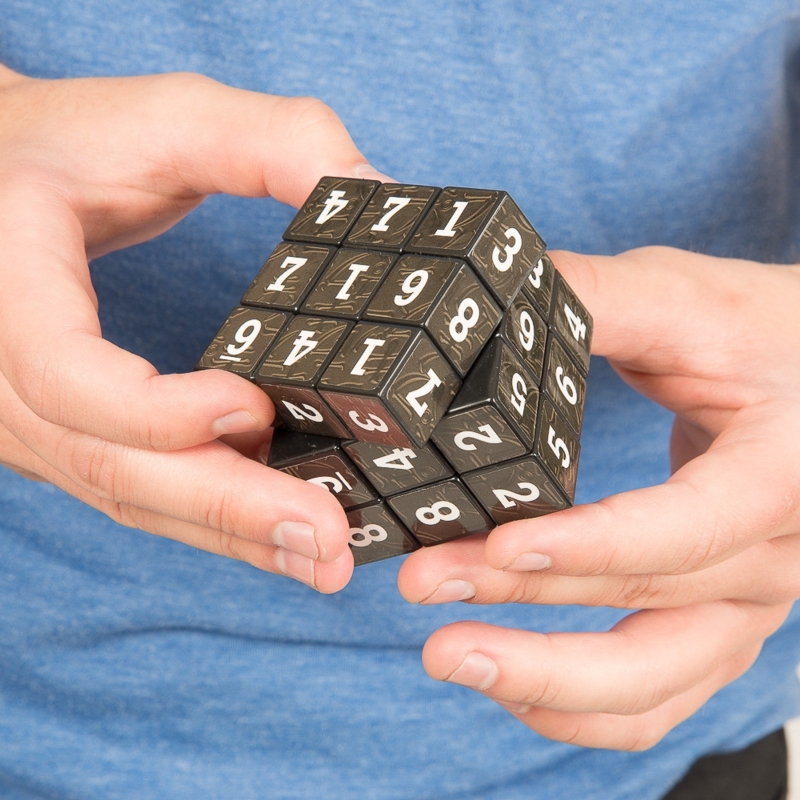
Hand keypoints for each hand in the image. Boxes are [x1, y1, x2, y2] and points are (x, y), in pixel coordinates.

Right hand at [0, 65, 386, 590]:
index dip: (157, 410)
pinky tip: (282, 533)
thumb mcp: (172, 116)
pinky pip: (138, 492)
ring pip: (128, 497)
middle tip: (330, 543)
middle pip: (110, 467)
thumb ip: (277, 140)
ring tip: (326, 559)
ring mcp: (28, 415)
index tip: (255, 406)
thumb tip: (381, 197)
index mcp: (8, 282)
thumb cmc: (78, 143)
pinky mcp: (67, 433)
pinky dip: (213, 518)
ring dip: (232, 534)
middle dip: (229, 510)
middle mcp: (1, 367)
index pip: (62, 375)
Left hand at [398, 246, 799, 747]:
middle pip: (650, 605)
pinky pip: (656, 698)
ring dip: (544, 681)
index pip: (689, 528)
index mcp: (784, 472)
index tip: (498, 544)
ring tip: (448, 655)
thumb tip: (490, 293)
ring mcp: (750, 603)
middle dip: (527, 603)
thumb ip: (595, 299)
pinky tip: (508, 684)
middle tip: (426, 586)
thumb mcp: (687, 298)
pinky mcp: (721, 623)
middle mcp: (777, 555)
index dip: (591, 544)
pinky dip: (580, 707)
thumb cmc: (763, 334)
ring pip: (653, 681)